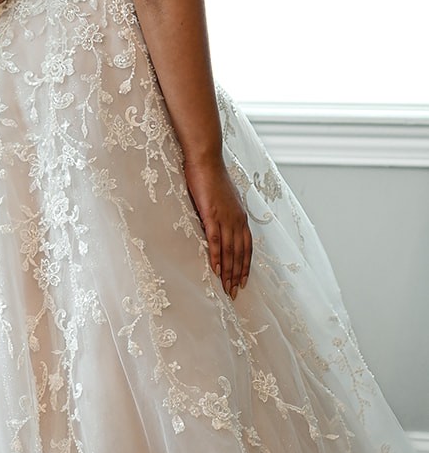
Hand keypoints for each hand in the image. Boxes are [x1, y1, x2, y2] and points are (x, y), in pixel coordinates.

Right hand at [182, 156, 250, 298]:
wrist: (206, 159)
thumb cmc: (211, 176)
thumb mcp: (221, 198)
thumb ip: (222, 214)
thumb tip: (218, 225)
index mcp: (240, 216)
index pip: (247, 247)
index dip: (245, 266)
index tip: (243, 281)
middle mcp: (237, 220)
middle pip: (240, 253)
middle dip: (238, 275)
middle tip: (234, 293)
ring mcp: (225, 218)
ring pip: (230, 251)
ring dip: (229, 271)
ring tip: (226, 288)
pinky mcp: (212, 215)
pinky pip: (216, 241)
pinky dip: (217, 257)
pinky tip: (215, 270)